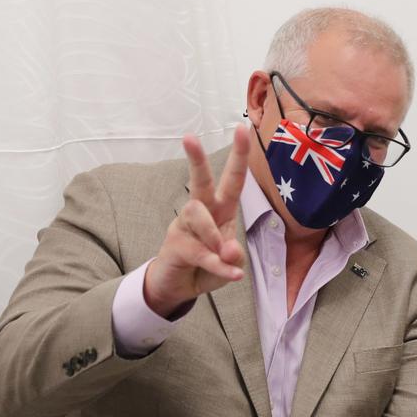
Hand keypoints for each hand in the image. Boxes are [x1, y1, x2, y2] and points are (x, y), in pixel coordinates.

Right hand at [143, 126, 250, 316]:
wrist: (178, 287)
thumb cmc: (206, 268)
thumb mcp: (230, 265)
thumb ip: (234, 257)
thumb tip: (229, 249)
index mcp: (221, 210)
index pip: (232, 180)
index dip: (238, 156)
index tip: (241, 128)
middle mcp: (202, 212)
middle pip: (199, 181)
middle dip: (196, 160)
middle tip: (188, 138)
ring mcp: (185, 227)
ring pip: (198, 216)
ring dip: (214, 235)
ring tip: (223, 254)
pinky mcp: (175, 245)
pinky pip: (200, 252)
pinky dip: (218, 266)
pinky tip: (234, 275)